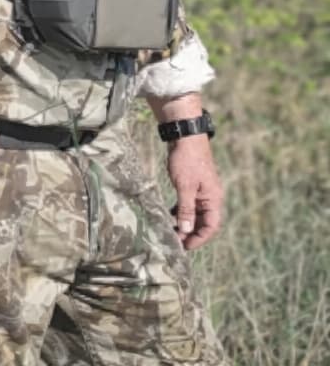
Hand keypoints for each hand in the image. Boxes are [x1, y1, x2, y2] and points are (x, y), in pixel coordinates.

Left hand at [167, 134, 224, 249]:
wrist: (185, 137)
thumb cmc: (186, 160)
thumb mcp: (184, 187)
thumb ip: (186, 209)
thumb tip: (186, 230)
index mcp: (213, 199)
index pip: (211, 226)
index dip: (199, 238)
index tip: (185, 246)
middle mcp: (211, 197)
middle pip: (203, 222)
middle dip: (190, 233)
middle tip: (174, 242)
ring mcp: (202, 191)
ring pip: (195, 214)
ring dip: (184, 223)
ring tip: (171, 232)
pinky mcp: (192, 186)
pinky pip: (189, 205)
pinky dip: (180, 212)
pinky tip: (169, 216)